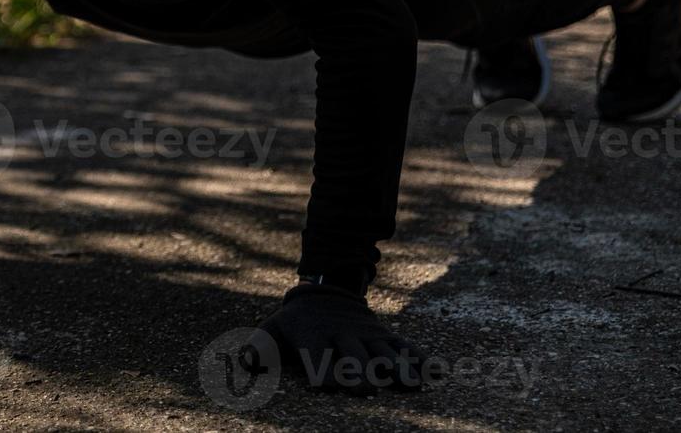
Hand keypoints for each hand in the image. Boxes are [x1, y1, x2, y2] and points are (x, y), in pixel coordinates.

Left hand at [255, 283, 425, 393]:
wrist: (326, 293)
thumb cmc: (295, 324)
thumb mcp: (273, 329)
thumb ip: (259, 347)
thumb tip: (243, 363)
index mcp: (314, 337)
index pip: (318, 356)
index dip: (323, 370)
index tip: (330, 385)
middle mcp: (343, 336)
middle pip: (354, 355)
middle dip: (361, 371)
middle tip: (368, 387)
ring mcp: (367, 335)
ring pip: (385, 351)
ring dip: (398, 367)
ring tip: (412, 384)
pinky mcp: (385, 334)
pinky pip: (406, 346)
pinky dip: (421, 358)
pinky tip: (437, 373)